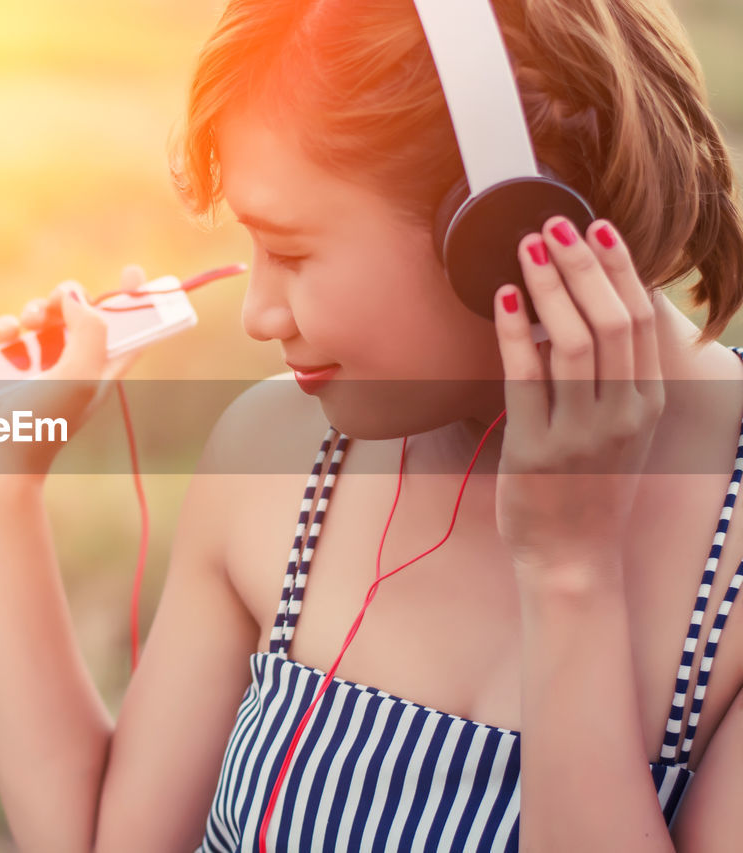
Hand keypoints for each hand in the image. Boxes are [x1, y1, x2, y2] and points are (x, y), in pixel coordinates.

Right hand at [0, 264, 146, 484]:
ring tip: (28, 323)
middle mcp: (73, 369)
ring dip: (34, 311)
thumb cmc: (42, 426)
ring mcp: (38, 370)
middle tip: (57, 303)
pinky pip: (8, 337)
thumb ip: (89, 329)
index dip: (137, 302)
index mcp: (102, 373)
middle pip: (80, 317)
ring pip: (42, 321)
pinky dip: (5, 328)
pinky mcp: (4, 372)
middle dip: (69, 299)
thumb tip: (75, 295)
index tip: (132, 271)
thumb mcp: (80, 375)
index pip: (131, 332)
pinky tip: (4, 335)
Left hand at [491, 216, 664, 582]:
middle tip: (554, 224)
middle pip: (610, 322)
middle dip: (582, 267)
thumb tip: (596, 307)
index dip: (620, 270)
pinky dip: (514, 333)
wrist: (574, 557)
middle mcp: (622, 415)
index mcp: (647, 404)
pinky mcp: (534, 449)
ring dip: (549, 287)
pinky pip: (524, 378)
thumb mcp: (621, 428)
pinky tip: (504, 298)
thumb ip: (616, 376)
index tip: (597, 229)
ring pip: (572, 344)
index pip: (642, 321)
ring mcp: (580, 433)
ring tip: (527, 247)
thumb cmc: (592, 485)